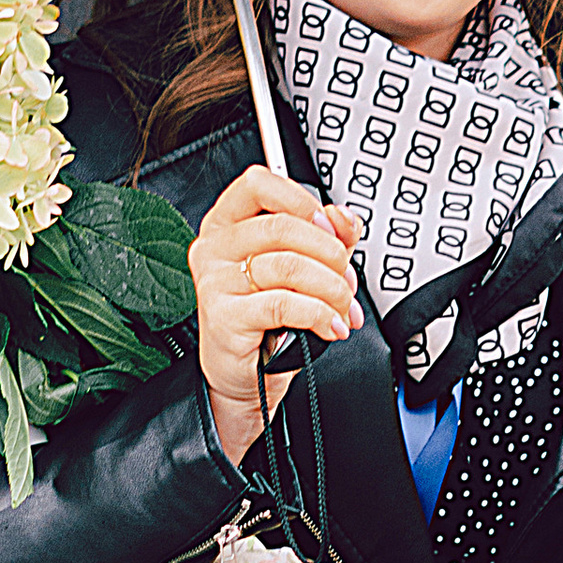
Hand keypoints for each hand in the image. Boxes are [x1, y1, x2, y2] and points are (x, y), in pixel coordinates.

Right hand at [189, 166, 361, 464]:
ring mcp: (216, 280)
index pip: (260, 185)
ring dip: (331, 289)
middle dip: (330, 254)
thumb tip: (345, 218)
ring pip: (289, 266)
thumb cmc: (267, 322)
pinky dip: (320, 315)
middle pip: (283, 227)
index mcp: (228, 223)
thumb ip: (325, 237)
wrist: (247, 377)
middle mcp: (216, 247)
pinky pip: (285, 303)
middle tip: (347, 281)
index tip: (331, 228)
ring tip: (344, 308)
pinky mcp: (225, 315)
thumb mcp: (300, 270)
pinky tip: (332, 326)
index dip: (303, 201)